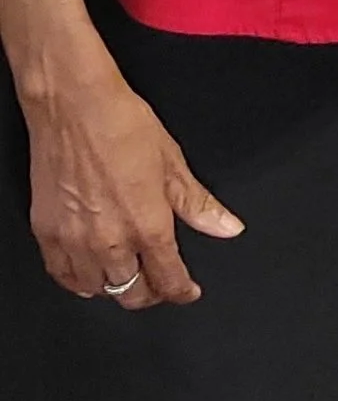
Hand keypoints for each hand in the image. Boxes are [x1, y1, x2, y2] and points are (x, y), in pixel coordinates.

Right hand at [25, 71, 243, 309]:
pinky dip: (77, 281)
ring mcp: (74, 240)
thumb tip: (228, 227)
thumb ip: (198, 204)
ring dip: (114, 287)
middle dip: (150, 294)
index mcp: (147, 225)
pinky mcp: (46, 232)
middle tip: (158, 285)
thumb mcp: (172, 162)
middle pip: (132, 293)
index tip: (187, 291)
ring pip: (97, 289)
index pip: (168, 279)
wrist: (74, 106)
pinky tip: (87, 275)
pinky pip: (62, 275)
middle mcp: (110, 240)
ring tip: (126, 276)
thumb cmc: (122, 125)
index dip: (182, 291)